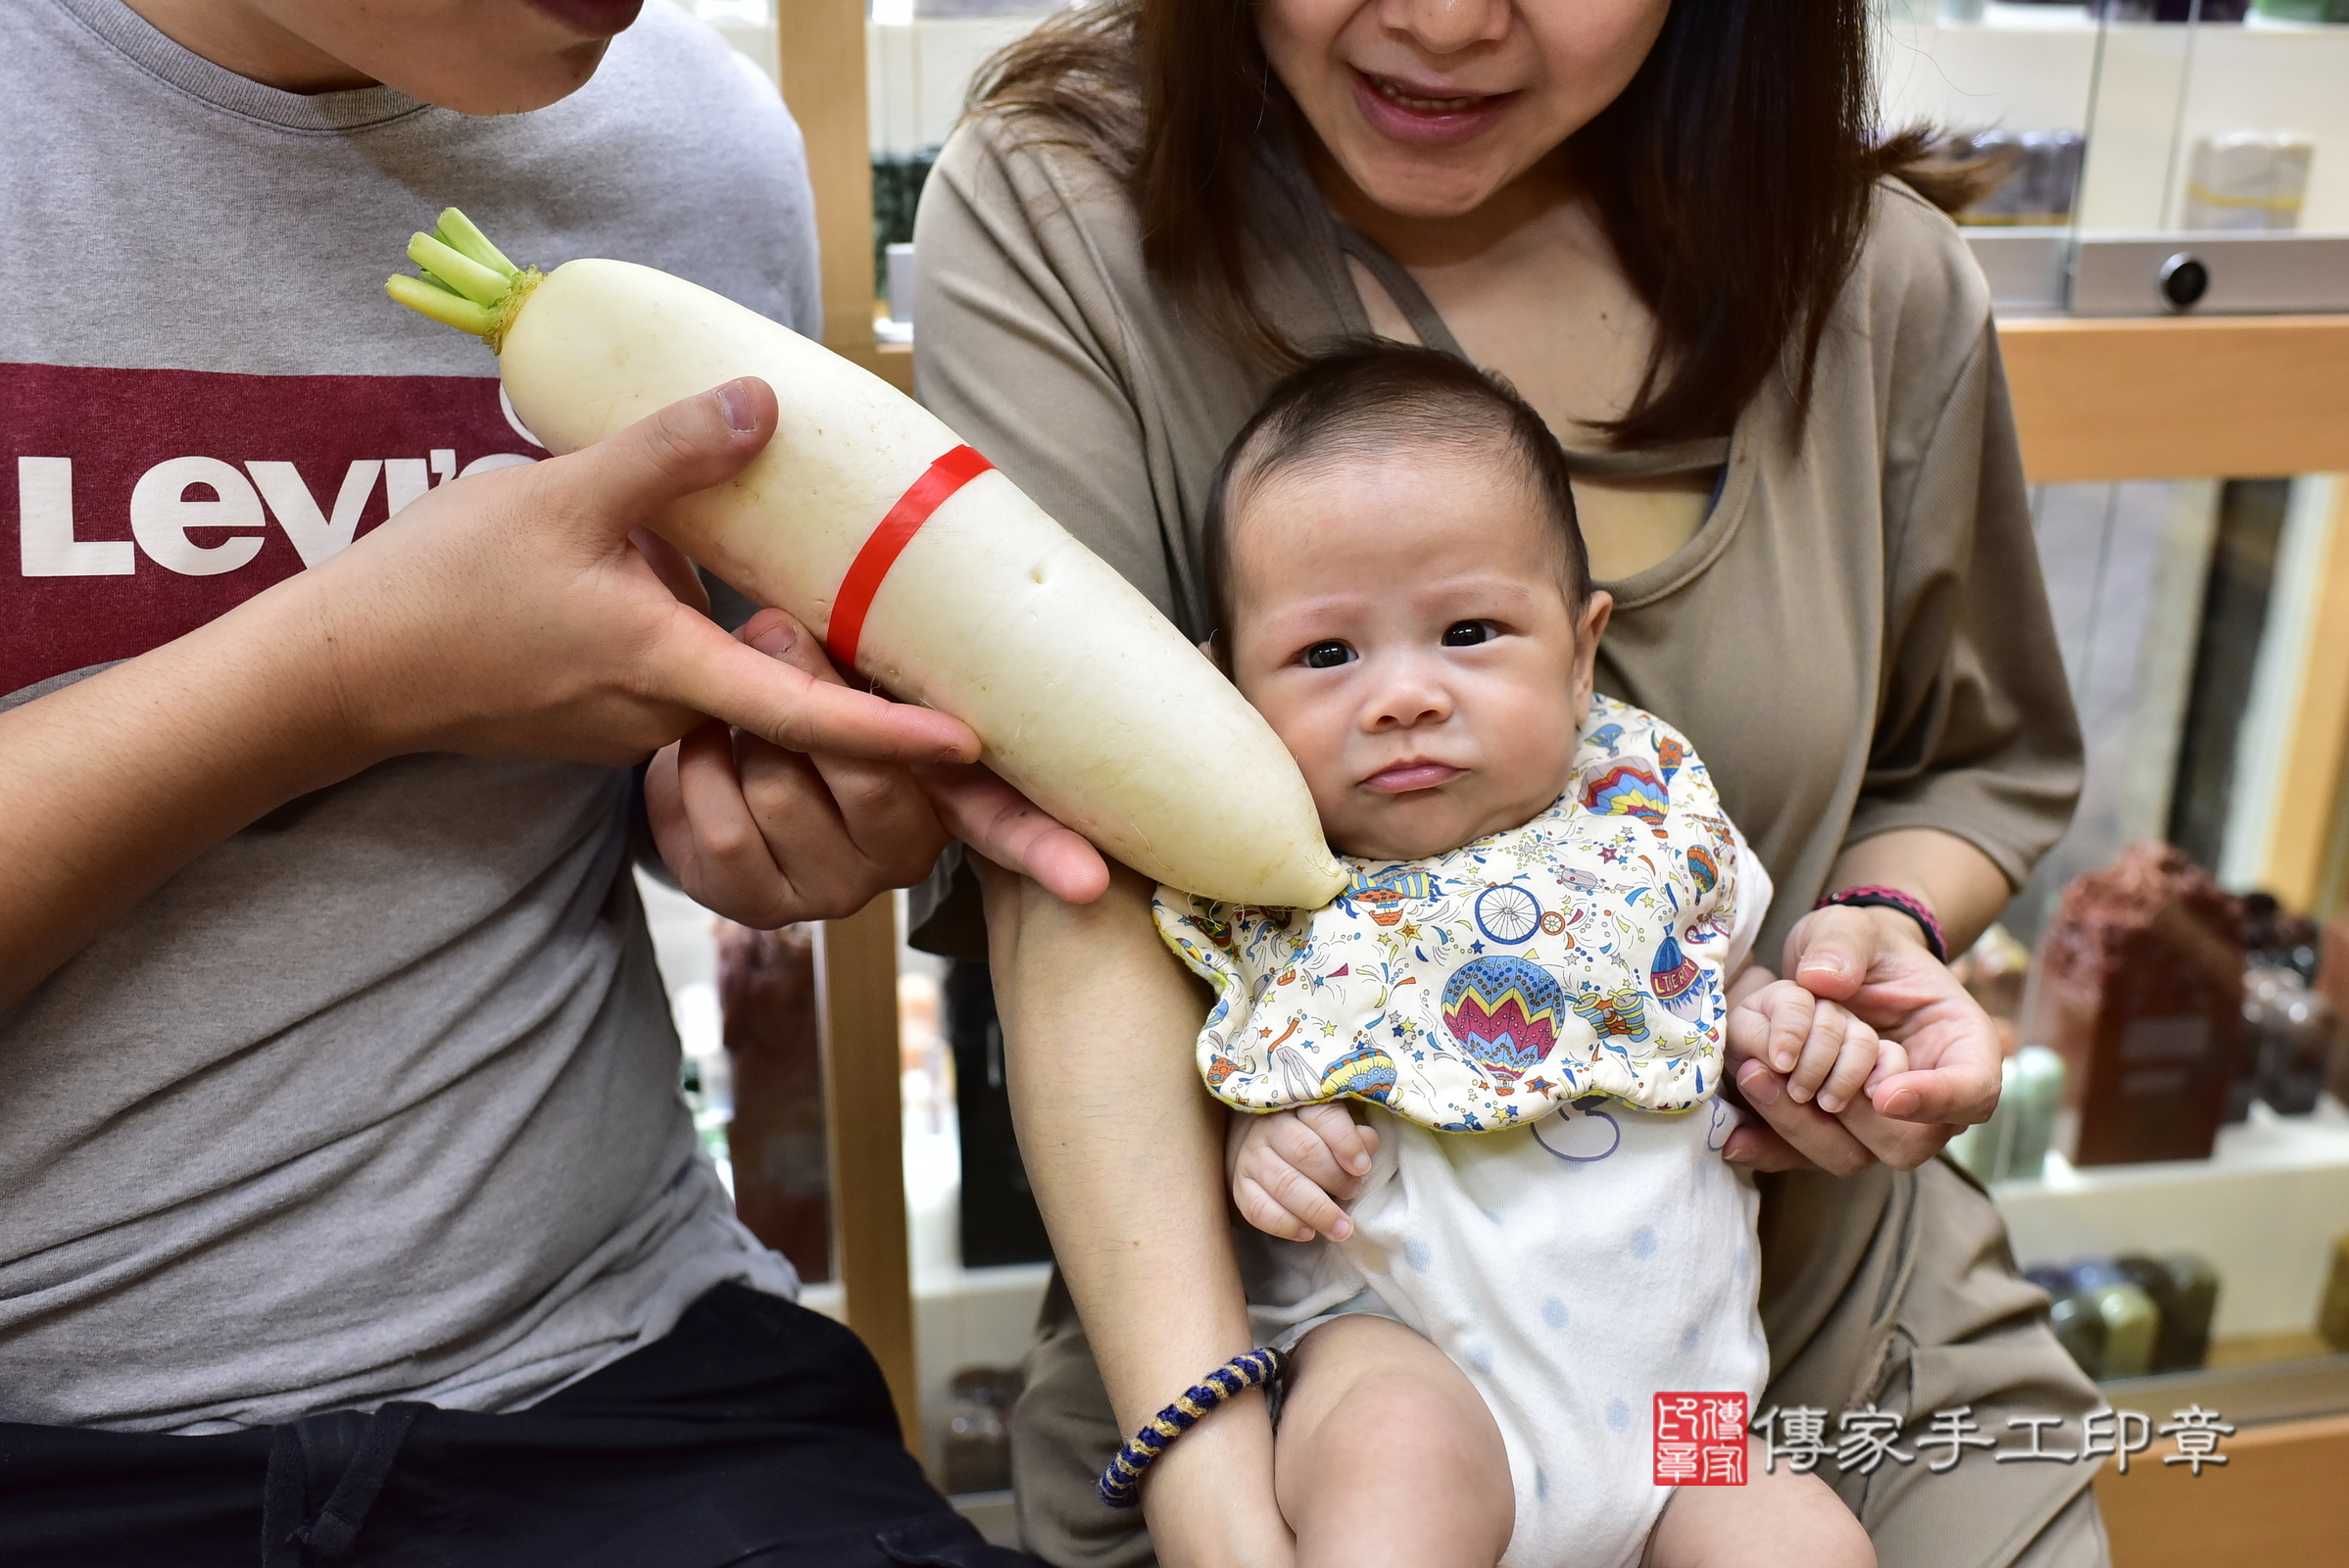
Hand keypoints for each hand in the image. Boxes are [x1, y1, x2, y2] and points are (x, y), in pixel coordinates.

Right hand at [306, 377, 976, 769]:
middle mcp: (665, 715)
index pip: (806, 717)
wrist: (347, 668)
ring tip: (846, 623)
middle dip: (852, 688)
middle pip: (784, 709)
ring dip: (780, 661)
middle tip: (942, 681)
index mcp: (668, 669)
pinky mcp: (606, 715)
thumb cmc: (445, 584)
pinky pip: (690, 685)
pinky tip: (723, 599)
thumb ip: (672, 453)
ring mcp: (635, 724)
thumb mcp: (565, 493)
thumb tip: (767, 404)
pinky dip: (723, 653)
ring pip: (734, 692)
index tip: (971, 748)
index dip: (895, 734)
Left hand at [646, 603, 1111, 924]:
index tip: (1092, 882)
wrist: (698, 734)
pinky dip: (691, 772)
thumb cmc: (791, 683)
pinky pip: (714, 831)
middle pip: (866, 778)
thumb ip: (846, 649)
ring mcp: (829, 891)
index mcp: (940, 794)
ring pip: (778, 792)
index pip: (1006, 823)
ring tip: (731, 706)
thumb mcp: (836, 654)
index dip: (1047, 852)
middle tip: (770, 629)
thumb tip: (775, 629)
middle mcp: (899, 857)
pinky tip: (701, 753)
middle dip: (808, 690)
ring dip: (736, 733)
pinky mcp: (755, 907)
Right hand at [1226, 1104, 1378, 1241]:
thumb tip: (1367, 1145)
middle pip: (1304, 1151)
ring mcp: (1252, 1158)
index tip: (1363, 1167)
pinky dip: (1287, 1225)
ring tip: (1341, 1228)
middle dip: (1335, 1178)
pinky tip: (1308, 1232)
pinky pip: (1259, 1210)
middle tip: (1353, 1193)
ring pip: (1284, 1184)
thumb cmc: (1313, 1139)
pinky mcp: (1241, 1188)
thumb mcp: (1336, 1129)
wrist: (1267, 1149)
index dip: (1345, 1142)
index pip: (1323, 1117)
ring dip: (1317, 1210)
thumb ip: (1355, 1137)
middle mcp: (1270, 1128)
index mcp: (1299, 1107)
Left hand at [1718, 906, 2000, 1174]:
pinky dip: (1771, 1149)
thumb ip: (1843, 944)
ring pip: (1854, 1156)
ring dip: (1801, 1128)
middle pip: (1908, 1143)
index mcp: (1962, 1046)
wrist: (1836, 970)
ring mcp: (1883, 1124)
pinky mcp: (1836, 1132)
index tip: (1882, 1092)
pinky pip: (1808, 1157)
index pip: (1972, 1091)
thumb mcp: (1854, 928)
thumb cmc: (1863, 949)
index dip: (1935, 1100)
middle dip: (1850, 1118)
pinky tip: (1734, 1138)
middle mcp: (1931, 1099)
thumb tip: (1823, 980)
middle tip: (1796, 1079)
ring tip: (1755, 1078)